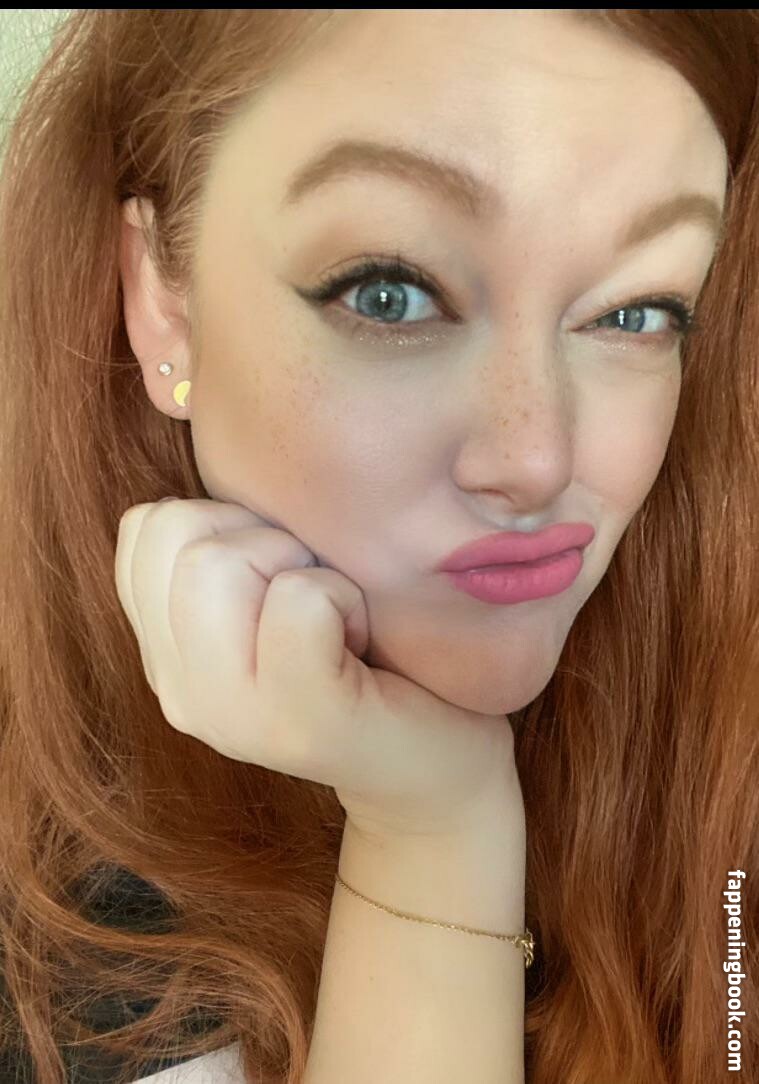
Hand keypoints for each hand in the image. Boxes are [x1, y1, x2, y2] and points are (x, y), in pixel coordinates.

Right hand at [114, 498, 521, 841]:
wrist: (433, 765)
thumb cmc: (363, 655)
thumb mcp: (274, 595)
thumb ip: (226, 550)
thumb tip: (221, 457)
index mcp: (166, 651)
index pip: (144, 527)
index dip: (225, 521)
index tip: (280, 571)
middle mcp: (177, 689)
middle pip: (177, 534)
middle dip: (262, 539)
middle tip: (315, 596)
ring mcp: (230, 714)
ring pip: (220, 563)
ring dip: (301, 568)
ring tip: (336, 619)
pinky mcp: (300, 720)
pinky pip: (299, 600)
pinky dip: (344, 599)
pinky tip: (360, 640)